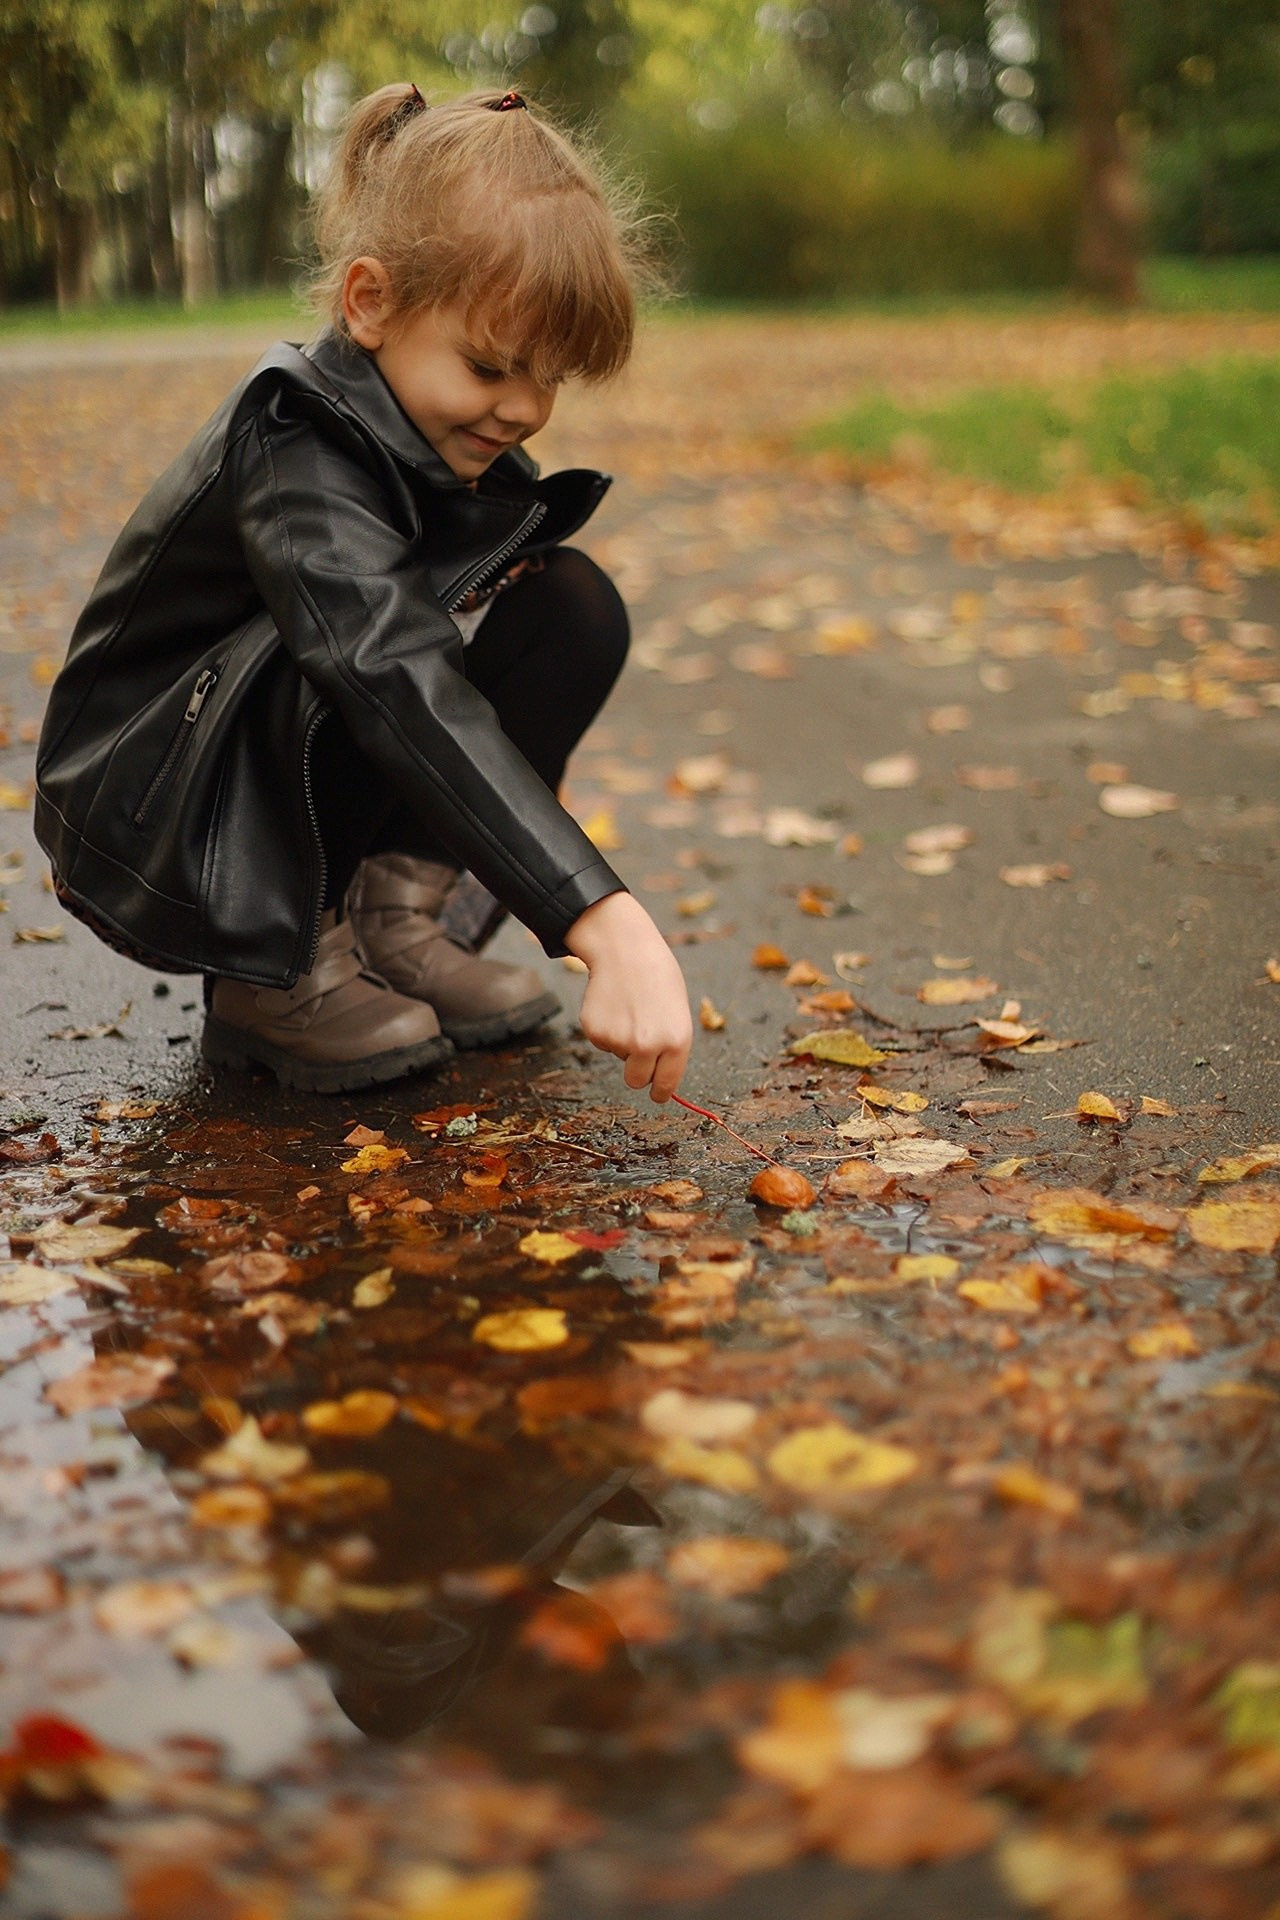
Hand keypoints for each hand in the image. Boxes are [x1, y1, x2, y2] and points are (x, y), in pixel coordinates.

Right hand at [565, 891, 691, 1101]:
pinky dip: (605, 1028)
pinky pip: (602, 1042)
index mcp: (676, 1041)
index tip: (657, 1095)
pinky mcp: (595, 1032)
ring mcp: (619, 1041)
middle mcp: (648, 1046)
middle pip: (636, 1080)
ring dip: (621, 1041)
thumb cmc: (656, 975)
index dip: (659, 1092)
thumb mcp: (677, 1010)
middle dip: (637, 1070)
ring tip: (629, 1009)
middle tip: (638, 1046)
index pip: (666, 1083)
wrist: (624, 949)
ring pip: (618, 1057)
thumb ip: (671, 1042)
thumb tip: (661, 1072)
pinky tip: (613, 1004)